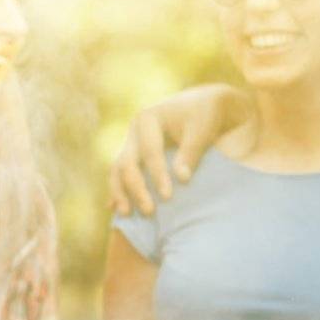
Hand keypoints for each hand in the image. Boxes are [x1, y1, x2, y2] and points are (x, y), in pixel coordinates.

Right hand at [108, 84, 253, 215]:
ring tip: (127, 214)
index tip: (168, 197)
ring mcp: (130, 143)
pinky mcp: (132, 155)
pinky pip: (120, 175)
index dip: (157, 175)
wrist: (201, 105)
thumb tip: (181, 179)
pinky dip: (120, 190)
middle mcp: (133, 131)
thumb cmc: (204, 115)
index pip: (149, 151)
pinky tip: (114, 209)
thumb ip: (190, 152)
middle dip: (135, 188)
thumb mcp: (201, 129)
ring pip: (117, 170)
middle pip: (126, 162)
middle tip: (149, 211)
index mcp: (147, 119)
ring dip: (120, 192)